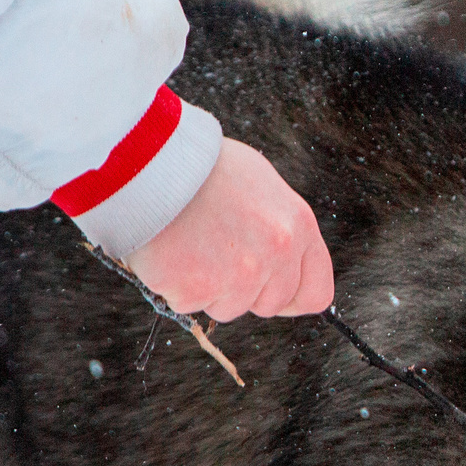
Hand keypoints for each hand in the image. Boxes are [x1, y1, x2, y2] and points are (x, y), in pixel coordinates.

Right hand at [127, 139, 332, 321]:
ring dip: (207, 287)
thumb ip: (278, 228)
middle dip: (244, 290)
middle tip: (215, 253)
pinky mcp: (197, 289)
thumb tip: (282, 262)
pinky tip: (168, 249)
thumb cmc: (202, 166)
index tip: (271, 290)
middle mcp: (276, 254)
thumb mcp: (261, 185)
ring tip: (189, 243)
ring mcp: (238, 276)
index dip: (292, 297)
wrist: (149, 157)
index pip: (316, 293)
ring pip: (228, 308)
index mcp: (298, 226)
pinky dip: (174, 284)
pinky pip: (187, 304)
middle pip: (269, 304)